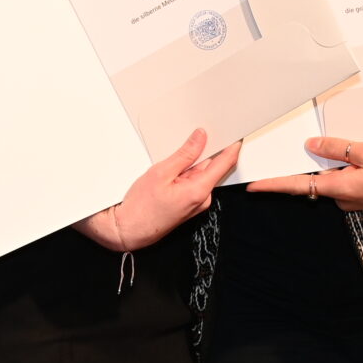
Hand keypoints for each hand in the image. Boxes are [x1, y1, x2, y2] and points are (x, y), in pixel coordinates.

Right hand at [73, 129, 242, 250]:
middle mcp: (203, 199)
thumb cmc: (141, 207)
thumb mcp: (162, 172)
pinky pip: (195, 183)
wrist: (129, 229)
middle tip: (197, 136)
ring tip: (176, 158)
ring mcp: (197, 203)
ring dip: (194, 163)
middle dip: (208, 152)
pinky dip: (188, 174)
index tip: (233, 133)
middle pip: (214, 168)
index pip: (225, 163)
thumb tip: (200, 138)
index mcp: (200, 190)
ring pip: (202, 175)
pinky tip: (174, 171)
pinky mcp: (190, 205)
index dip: (232, 145)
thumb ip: (185, 154)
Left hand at [247, 137, 362, 212]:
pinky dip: (345, 172)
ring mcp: (354, 201)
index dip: (274, 185)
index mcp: (338, 188)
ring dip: (331, 168)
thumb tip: (311, 147)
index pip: (297, 186)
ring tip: (341, 150)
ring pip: (332, 182)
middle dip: (307, 168)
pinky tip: (358, 160)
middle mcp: (342, 199)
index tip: (253, 186)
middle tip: (298, 150)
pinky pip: (346, 184)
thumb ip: (336, 149)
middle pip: (314, 183)